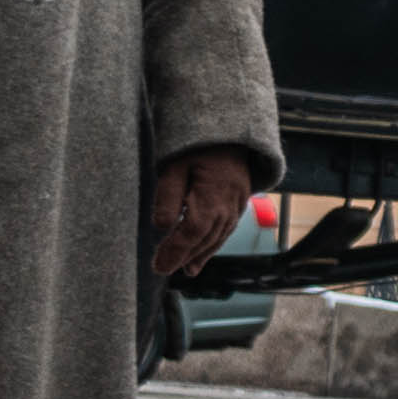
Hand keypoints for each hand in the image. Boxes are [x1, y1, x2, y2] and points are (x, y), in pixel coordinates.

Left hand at [150, 149, 257, 278]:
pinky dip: (213, 245)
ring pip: (218, 237)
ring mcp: (238, 205)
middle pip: (205, 239)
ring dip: (199, 255)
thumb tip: (161, 227)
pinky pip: (226, 229)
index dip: (175, 251)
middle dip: (183, 257)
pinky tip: (201, 256)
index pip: (192, 231)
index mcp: (212, 195)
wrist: (231, 129)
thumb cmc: (199, 145)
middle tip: (161, 269)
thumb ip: (168, 195)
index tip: (158, 265)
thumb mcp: (175, 164)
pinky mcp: (239, 202)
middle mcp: (229, 204)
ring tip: (183, 269)